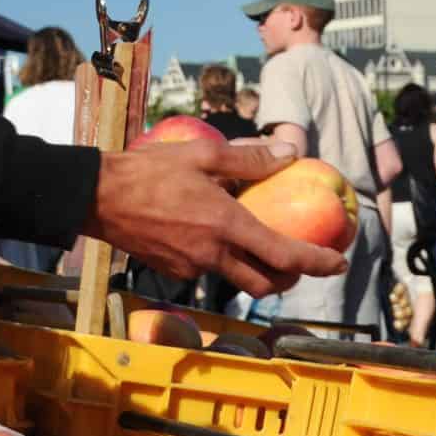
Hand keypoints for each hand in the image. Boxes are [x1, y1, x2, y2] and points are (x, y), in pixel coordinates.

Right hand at [83, 141, 347, 297]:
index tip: (338, 262)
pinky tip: (218, 235)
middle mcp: (213, 255)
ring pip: (238, 279)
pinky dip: (226, 260)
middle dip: (291, 277)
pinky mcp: (174, 271)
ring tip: (264, 246)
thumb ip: (249, 159)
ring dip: (259, 270)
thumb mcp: (204, 155)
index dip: (317, 263)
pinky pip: (210, 271)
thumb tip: (289, 153)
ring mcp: (192, 268)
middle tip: (303, 260)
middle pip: (266, 283)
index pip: (284, 255)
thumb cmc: (148, 171)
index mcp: (226, 226)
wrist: (96, 198)